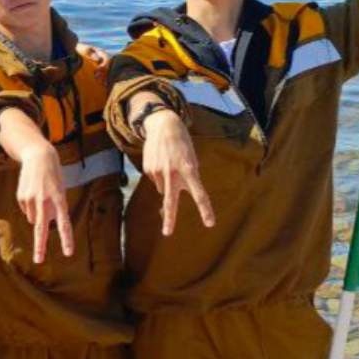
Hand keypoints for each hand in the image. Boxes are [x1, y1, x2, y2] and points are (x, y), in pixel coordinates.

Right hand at [17, 140, 73, 263]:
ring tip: (41, 195)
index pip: (64, 223)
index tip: (68, 252)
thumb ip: (55, 208)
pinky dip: (29, 205)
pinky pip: (26, 210)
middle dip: (40, 246)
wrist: (38, 156)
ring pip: (33, 219)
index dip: (66, 239)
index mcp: (59, 199)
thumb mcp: (60, 190)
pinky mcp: (22, 197)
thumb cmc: (54, 176)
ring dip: (37, 213)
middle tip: (38, 261)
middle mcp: (45, 201)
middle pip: (42, 228)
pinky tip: (33, 191)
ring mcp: (31, 199)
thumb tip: (39, 224)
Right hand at [141, 110, 215, 234]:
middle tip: (168, 233)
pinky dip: (159, 174)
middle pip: (171, 201)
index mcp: (189, 170)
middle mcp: (173, 173)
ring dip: (167, 182)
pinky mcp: (148, 169)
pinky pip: (155, 180)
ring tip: (169, 163)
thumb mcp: (191, 158)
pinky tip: (160, 161)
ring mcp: (158, 172)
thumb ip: (188, 176)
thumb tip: (171, 194)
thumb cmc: (182, 144)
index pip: (199, 194)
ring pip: (163, 188)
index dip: (205, 210)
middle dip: (169, 218)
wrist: (163, 125)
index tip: (209, 223)